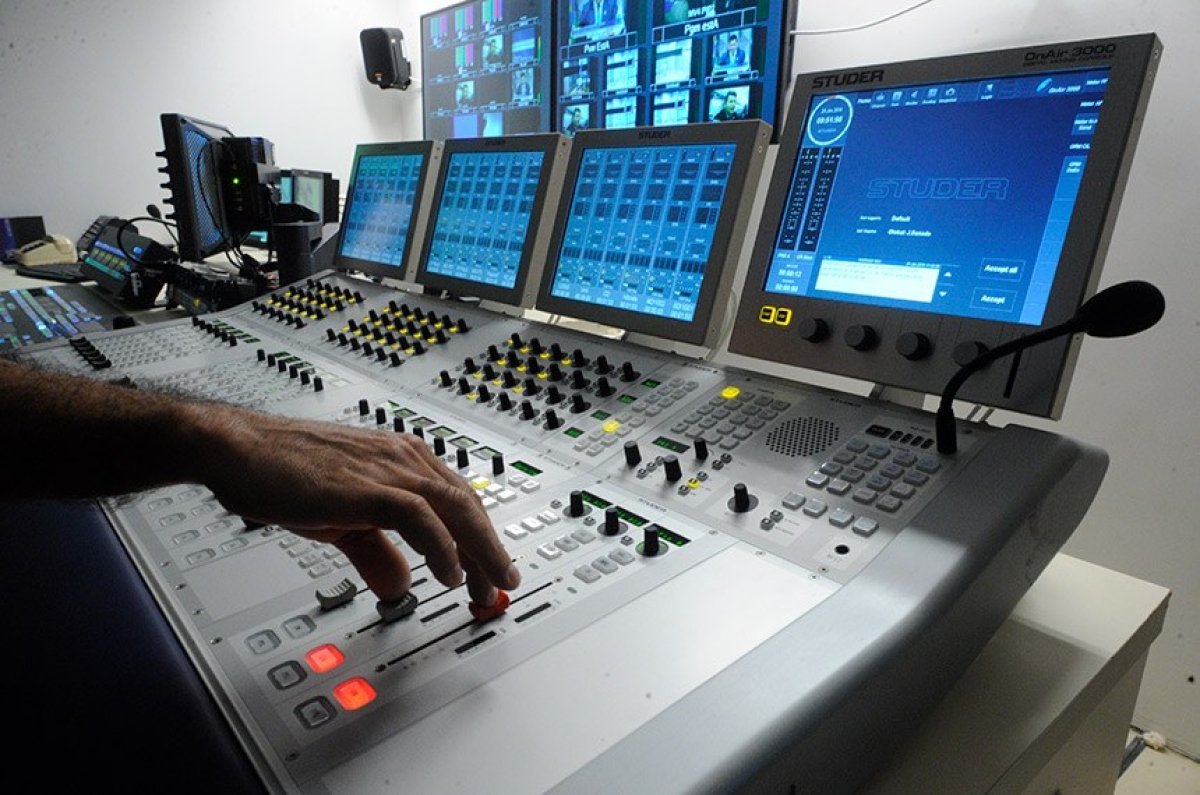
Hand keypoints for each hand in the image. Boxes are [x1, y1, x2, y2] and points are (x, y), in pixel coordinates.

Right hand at [187, 404, 519, 605]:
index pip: (460, 500)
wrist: (239, 448)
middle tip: (502, 585)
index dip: (481, 537)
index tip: (491, 568)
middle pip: (469, 505)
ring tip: (487, 587)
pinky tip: (450, 574)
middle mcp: (404, 459)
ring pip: (455, 509)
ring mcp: (388, 468)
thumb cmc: (284, 472)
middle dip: (491, 550)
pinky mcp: (367, 485)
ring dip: (479, 552)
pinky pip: (419, 517)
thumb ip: (376, 552)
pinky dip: (440, 546)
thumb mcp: (342, 522)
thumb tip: (400, 585)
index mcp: (403, 460)